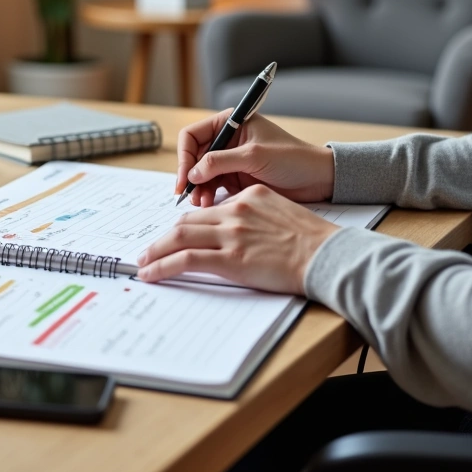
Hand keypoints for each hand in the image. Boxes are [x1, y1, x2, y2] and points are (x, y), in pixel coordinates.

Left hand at [137, 185, 338, 294]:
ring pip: (179, 237)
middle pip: (186, 221)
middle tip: (148, 251)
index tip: (174, 236)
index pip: (207, 210)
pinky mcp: (230, 258)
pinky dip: (162, 266)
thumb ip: (257, 218)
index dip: (185, 225)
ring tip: (143, 264)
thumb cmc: (315, 242)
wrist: (328, 255)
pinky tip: (151, 274)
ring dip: (155, 252)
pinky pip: (186, 260)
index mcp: (249, 197)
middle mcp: (236, 211)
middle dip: (163, 238)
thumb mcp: (283, 214)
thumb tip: (242, 234)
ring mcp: (231, 234)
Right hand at [177, 110, 334, 206]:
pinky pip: (212, 186)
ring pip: (200, 174)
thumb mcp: (254, 156)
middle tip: (188, 195)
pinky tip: (208, 204)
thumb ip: (220, 161)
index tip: (184, 177)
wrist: (318, 179)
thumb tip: (191, 173)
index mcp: (231, 122)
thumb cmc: (293, 159)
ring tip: (201, 202)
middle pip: (193, 156)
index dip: (184, 156)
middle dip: (189, 175)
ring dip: (197, 188)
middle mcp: (227, 140)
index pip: (192, 135)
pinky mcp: (235, 178)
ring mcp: (230, 160)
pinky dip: (206, 195)